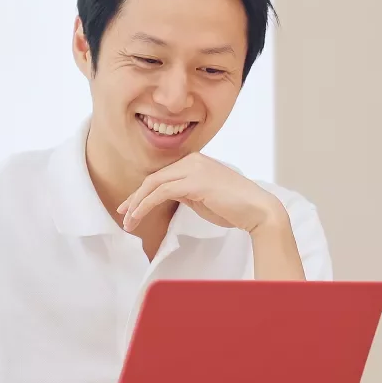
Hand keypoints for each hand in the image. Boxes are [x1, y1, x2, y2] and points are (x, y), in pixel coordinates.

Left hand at [117, 154, 285, 233]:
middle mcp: (193, 160)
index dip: (142, 192)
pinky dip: (145, 204)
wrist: (258, 210)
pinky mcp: (194, 181)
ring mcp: (194, 169)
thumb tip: (166, 196)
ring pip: (154, 184)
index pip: (162, 175)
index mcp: (195, 161)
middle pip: (154, 178)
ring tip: (129, 222)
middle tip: (123, 214)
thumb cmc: (234, 207)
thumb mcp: (203, 197)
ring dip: (137, 204)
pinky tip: (138, 216)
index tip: (130, 207)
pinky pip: (161, 192)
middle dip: (135, 198)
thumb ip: (185, 192)